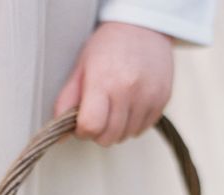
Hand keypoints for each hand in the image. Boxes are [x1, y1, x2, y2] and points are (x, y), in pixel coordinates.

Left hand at [54, 22, 173, 145]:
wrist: (144, 27)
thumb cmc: (109, 46)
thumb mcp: (81, 67)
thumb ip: (67, 101)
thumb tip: (60, 134)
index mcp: (104, 81)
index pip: (91, 126)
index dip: (83, 130)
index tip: (83, 121)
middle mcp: (128, 90)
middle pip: (108, 137)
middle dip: (99, 132)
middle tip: (98, 114)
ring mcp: (148, 96)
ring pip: (125, 136)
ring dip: (116, 129)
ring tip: (114, 107)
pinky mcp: (162, 100)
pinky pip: (142, 130)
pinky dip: (133, 124)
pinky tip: (129, 106)